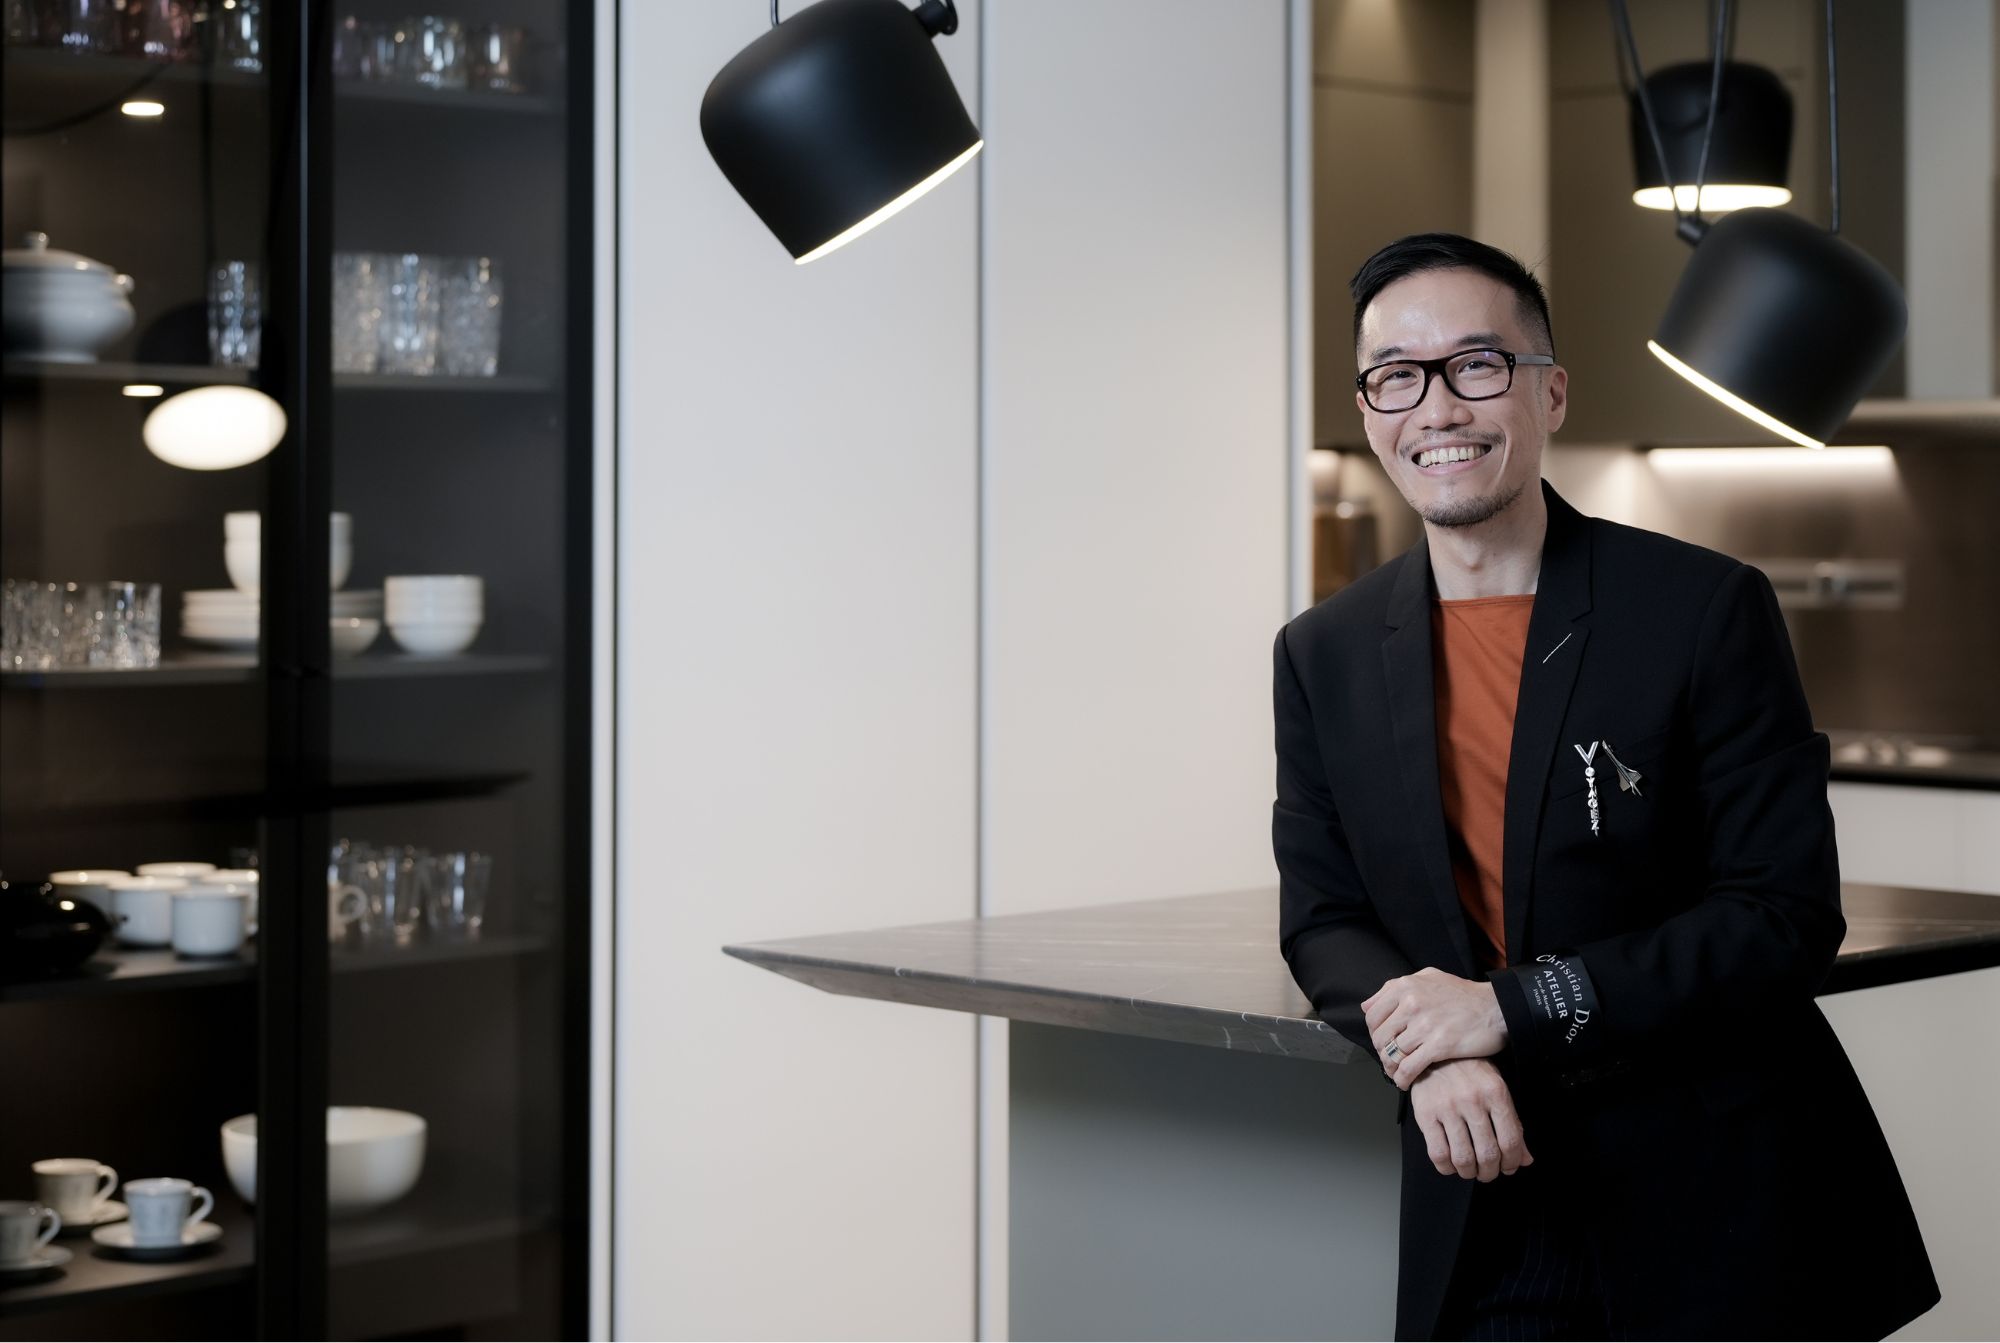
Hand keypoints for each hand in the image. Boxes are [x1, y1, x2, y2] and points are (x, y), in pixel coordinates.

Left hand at [1363, 966, 1507, 1088]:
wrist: (1496, 1008)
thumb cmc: (1463, 995)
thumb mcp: (1429, 978)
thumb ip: (1397, 987)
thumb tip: (1367, 1004)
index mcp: (1406, 986)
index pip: (1372, 1015)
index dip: (1374, 1032)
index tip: (1383, 1041)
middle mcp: (1411, 1003)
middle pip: (1379, 1036)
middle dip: (1382, 1052)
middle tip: (1390, 1059)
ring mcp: (1425, 1025)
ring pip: (1392, 1053)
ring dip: (1392, 1067)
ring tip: (1397, 1072)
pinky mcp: (1438, 1045)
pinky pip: (1409, 1067)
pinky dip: (1402, 1078)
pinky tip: (1405, 1082)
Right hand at [1409, 1058, 1533, 1181]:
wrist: (1434, 1053)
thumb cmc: (1470, 1072)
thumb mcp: (1496, 1090)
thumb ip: (1512, 1125)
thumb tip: (1526, 1159)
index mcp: (1495, 1093)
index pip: (1510, 1140)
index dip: (1512, 1162)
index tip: (1508, 1167)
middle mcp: (1472, 1100)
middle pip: (1488, 1153)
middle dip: (1490, 1172)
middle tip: (1488, 1173)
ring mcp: (1447, 1107)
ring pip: (1463, 1158)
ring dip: (1469, 1173)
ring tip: (1470, 1171)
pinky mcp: (1425, 1113)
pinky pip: (1437, 1153)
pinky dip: (1446, 1168)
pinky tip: (1450, 1165)